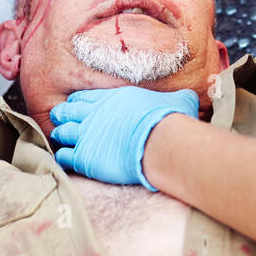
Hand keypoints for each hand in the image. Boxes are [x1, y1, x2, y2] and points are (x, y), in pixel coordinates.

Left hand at [48, 86, 199, 190]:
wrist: (162, 142)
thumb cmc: (170, 119)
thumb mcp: (178, 99)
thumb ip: (179, 97)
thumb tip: (196, 96)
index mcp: (112, 98)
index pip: (85, 97)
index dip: (78, 101)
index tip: (76, 105)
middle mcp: (95, 114)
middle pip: (68, 112)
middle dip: (63, 115)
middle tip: (61, 119)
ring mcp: (87, 135)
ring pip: (62, 133)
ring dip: (60, 135)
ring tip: (59, 137)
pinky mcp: (85, 158)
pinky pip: (64, 156)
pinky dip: (62, 157)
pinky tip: (65, 159)